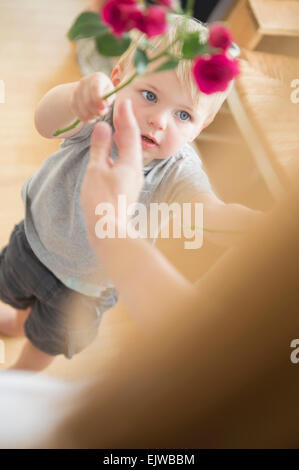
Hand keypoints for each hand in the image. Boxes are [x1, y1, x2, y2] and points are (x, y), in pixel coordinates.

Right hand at [70, 72, 114, 122]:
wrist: (90, 90)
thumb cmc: (105, 91)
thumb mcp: (110, 92)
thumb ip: (109, 97)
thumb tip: (105, 103)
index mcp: (96, 77)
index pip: (94, 88)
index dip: (98, 100)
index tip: (103, 108)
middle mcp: (84, 82)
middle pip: (88, 102)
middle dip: (97, 111)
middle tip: (103, 113)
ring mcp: (76, 91)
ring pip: (83, 110)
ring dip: (92, 116)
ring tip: (97, 114)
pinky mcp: (72, 101)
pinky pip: (79, 114)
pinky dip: (86, 119)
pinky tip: (91, 116)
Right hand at [81, 99, 143, 241]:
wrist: (109, 231)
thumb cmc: (102, 201)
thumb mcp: (97, 170)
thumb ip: (100, 148)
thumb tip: (102, 128)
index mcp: (130, 163)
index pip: (129, 133)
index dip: (126, 116)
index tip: (124, 100)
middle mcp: (135, 170)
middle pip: (132, 142)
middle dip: (126, 125)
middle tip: (121, 109)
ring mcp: (132, 181)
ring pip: (129, 154)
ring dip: (123, 139)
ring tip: (117, 127)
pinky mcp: (126, 189)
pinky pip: (124, 164)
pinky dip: (118, 153)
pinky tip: (112, 154)